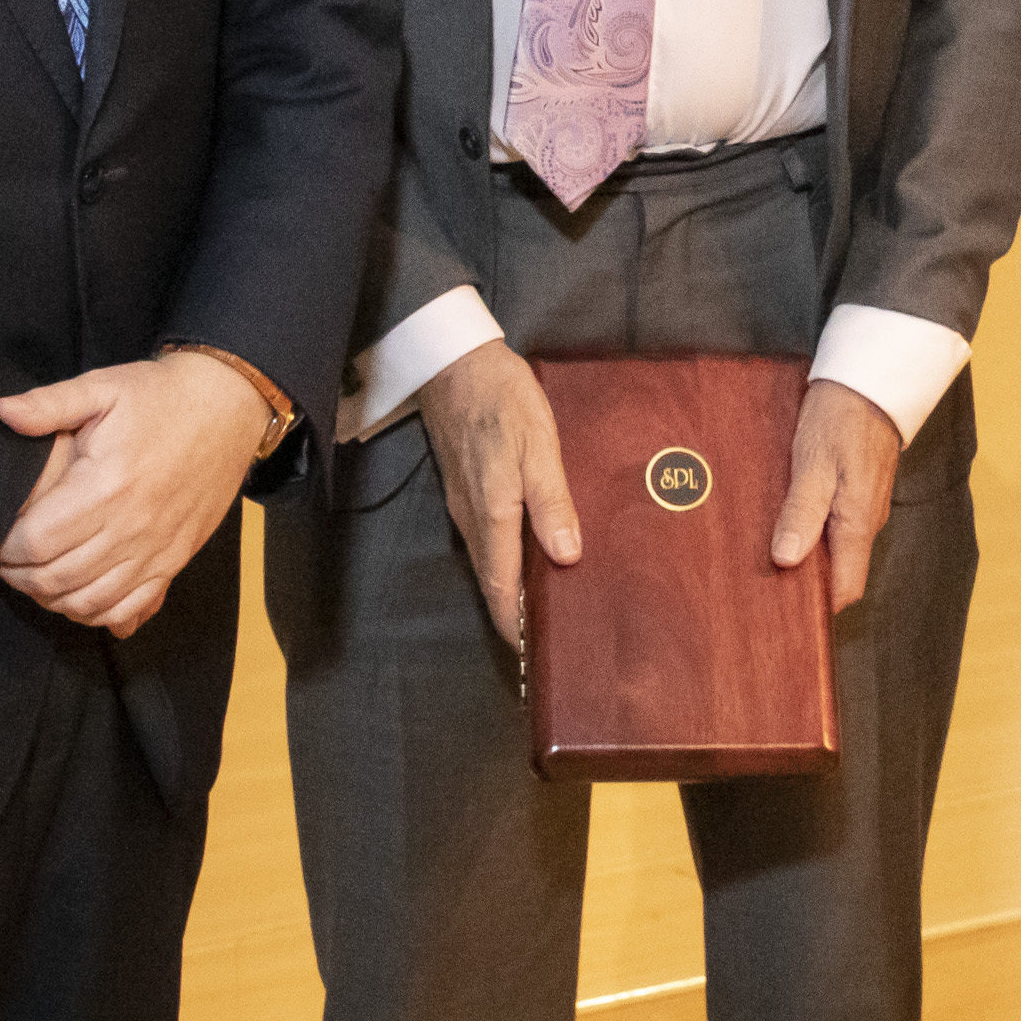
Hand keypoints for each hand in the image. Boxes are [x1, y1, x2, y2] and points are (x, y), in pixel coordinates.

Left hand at [0, 351, 269, 636]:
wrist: (229, 408)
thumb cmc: (161, 397)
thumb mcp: (102, 387)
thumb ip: (49, 403)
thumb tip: (2, 411)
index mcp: (106, 484)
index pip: (37, 541)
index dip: (6, 549)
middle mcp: (131, 525)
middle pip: (57, 579)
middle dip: (20, 578)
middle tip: (7, 563)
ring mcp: (157, 548)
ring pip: (90, 601)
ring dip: (53, 600)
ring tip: (36, 579)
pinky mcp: (176, 559)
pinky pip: (132, 606)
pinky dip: (99, 614)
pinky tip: (80, 598)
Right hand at [416, 341, 578, 648]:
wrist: (454, 362)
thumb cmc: (502, 398)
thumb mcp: (538, 443)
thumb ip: (552, 500)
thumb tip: (566, 556)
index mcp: (492, 513)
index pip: (503, 589)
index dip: (517, 627)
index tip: (536, 658)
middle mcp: (473, 518)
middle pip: (493, 583)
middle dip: (517, 616)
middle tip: (549, 640)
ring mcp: (465, 505)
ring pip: (489, 562)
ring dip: (512, 589)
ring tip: (545, 608)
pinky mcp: (466, 489)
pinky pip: (486, 540)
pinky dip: (506, 561)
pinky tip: (530, 557)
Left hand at [767, 378, 902, 612]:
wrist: (869, 380)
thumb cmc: (840, 418)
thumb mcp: (813, 463)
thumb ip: (802, 512)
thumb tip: (787, 561)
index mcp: (856, 524)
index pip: (845, 590)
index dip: (818, 609)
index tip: (783, 612)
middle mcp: (865, 524)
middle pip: (840, 574)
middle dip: (807, 586)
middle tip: (764, 586)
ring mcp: (864, 508)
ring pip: (837, 550)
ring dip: (808, 556)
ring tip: (767, 554)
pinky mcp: (858, 491)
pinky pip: (837, 526)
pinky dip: (814, 532)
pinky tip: (786, 522)